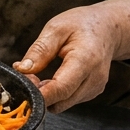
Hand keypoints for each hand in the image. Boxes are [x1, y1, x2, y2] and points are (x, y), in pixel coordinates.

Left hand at [12, 0, 129, 111]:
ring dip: (47, 95)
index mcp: (86, 59)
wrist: (107, 29)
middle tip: (27, 76)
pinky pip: (68, 100)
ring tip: (39, 75)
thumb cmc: (81, 25)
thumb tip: (22, 70)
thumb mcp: (56, 29)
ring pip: (63, 103)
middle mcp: (94, 78)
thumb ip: (40, 50)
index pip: (62, 88)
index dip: (40, 94)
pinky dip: (56, 94)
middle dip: (40, 94)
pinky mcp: (92, 93)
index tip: (23, 90)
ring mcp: (95, 88)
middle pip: (62, 100)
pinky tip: (52, 78)